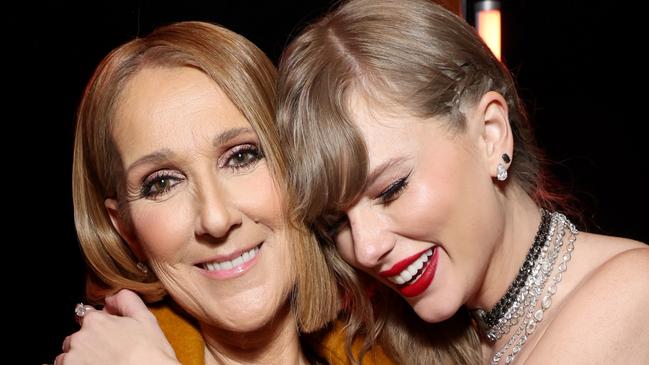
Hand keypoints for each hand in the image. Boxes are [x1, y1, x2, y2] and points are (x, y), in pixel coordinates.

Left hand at [54, 289, 178, 364]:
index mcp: (95, 321)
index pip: (88, 316)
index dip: (100, 324)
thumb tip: (111, 297)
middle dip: (88, 342)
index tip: (109, 333)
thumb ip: (127, 300)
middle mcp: (79, 338)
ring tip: (100, 362)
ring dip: (78, 358)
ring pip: (67, 356)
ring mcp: (71, 359)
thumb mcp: (146, 319)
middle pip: (76, 337)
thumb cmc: (149, 354)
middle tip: (108, 352)